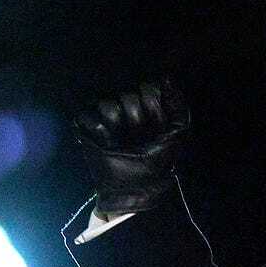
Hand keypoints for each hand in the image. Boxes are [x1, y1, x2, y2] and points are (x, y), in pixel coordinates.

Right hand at [73, 78, 190, 215]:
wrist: (134, 188)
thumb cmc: (158, 162)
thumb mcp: (178, 134)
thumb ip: (177, 105)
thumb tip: (167, 78)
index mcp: (146, 108)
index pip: (147, 89)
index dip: (152, 104)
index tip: (156, 124)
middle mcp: (125, 111)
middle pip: (127, 96)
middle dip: (135, 118)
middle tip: (138, 136)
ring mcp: (106, 120)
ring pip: (107, 104)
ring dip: (116, 125)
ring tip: (120, 141)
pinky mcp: (87, 130)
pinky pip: (88, 117)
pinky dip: (97, 131)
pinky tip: (105, 143)